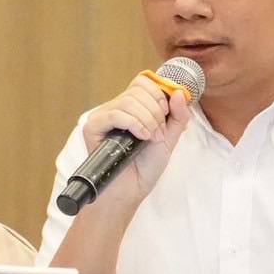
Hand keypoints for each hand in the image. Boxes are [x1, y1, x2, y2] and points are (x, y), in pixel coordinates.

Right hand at [80, 72, 192, 203]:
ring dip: (148, 119)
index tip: (167, 115)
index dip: (160, 94)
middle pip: (139, 88)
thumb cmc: (145, 167)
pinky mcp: (93, 127)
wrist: (130, 192)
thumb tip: (180, 92)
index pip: (144, 82)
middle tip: (159, 133)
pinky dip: (134, 123)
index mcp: (133, 107)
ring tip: (152, 139)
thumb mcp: (169, 139)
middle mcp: (116, 108)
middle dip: (157, 110)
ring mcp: (104, 116)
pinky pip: (115, 113)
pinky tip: (141, 137)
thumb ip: (178, 117)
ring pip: (129, 100)